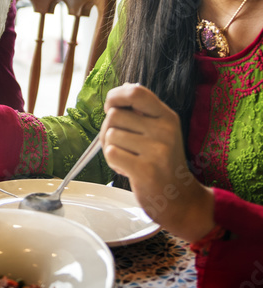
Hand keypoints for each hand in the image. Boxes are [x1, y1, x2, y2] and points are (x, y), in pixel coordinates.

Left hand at [101, 84, 213, 240]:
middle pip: (114, 116)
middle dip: (108, 130)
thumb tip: (123, 89)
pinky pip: (110, 153)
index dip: (115, 96)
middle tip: (123, 146)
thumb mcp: (160, 131)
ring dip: (111, 149)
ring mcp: (157, 150)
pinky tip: (127, 169)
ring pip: (110, 135)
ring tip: (129, 159)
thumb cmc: (162, 162)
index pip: (135, 92)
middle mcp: (165, 130)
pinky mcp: (146, 169)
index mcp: (167, 116)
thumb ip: (142, 111)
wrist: (180, 199)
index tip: (110, 106)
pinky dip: (112, 162)